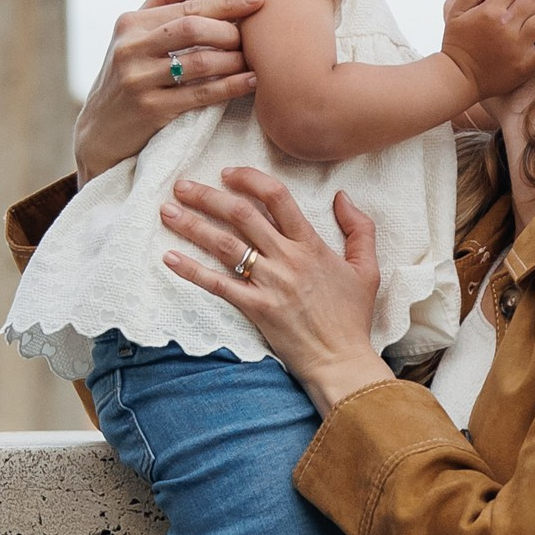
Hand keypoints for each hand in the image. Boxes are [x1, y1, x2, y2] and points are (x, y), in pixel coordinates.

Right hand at [72, 0, 263, 180]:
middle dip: (229, 32)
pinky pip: (201, 94)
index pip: (187, 7)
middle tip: (250, 38)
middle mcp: (132, 48)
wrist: (101, 130)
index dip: (226, 3)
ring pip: (200, 62)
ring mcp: (139, 80)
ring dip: (234, 60)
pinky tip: (250, 81)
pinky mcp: (151, 109)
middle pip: (193, 29)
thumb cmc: (127, 75)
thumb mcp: (133, 35)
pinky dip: (230, 86)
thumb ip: (161, 2)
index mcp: (131, 23)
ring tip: (253, 60)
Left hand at [159, 168, 392, 412]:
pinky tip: (169, 257)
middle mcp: (287, 259)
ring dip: (192, 224)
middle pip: (241, 214)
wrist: (342, 361)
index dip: (249, 179)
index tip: (227, 173)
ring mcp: (270, 284)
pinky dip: (191, 270)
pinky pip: (217, 285)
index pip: (276, 197)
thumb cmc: (352, 317)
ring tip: (167, 211)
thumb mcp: (367, 268)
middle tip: (182, 186)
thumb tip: (342, 197)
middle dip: (207, 195)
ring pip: (224, 244)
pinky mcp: (256, 309)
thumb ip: (359, 229)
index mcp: (311, 244)